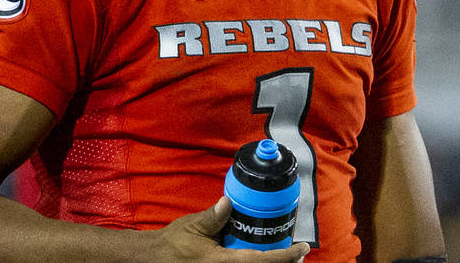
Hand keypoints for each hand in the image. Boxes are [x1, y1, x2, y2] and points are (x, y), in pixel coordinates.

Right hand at [146, 196, 309, 261]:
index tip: (303, 248)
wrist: (156, 260)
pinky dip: (258, 262)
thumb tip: (229, 202)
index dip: (286, 256)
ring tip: (286, 255)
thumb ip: (213, 217)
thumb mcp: (193, 227)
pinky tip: (262, 256)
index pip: (262, 261)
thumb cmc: (174, 244)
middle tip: (298, 252)